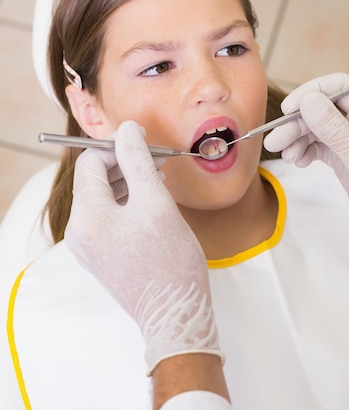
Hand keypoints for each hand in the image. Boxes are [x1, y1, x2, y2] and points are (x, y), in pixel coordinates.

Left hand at [65, 120, 222, 373]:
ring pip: (103, 196)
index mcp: (87, 216)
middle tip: (157, 160)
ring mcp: (88, 245)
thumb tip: (128, 129)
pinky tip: (151, 200)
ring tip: (158, 178)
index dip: (117, 146)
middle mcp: (79, 231)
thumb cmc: (169, 260)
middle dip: (125, 163)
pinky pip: (107, 216)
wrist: (174, 313)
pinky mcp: (100, 254)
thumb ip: (138, 160)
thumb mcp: (156, 200)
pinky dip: (127, 202)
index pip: (91, 161)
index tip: (145, 143)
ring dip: (128, 181)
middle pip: (95, 178)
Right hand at [263, 73, 348, 282]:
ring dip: (298, 138)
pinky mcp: (346, 161)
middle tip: (275, 140)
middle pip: (324, 110)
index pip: (341, 87)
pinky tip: (298, 161)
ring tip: (283, 154)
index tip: (289, 109)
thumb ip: (334, 129)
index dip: (313, 92)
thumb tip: (308, 100)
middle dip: (298, 122)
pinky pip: (320, 147)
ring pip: (319, 129)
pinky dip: (306, 151)